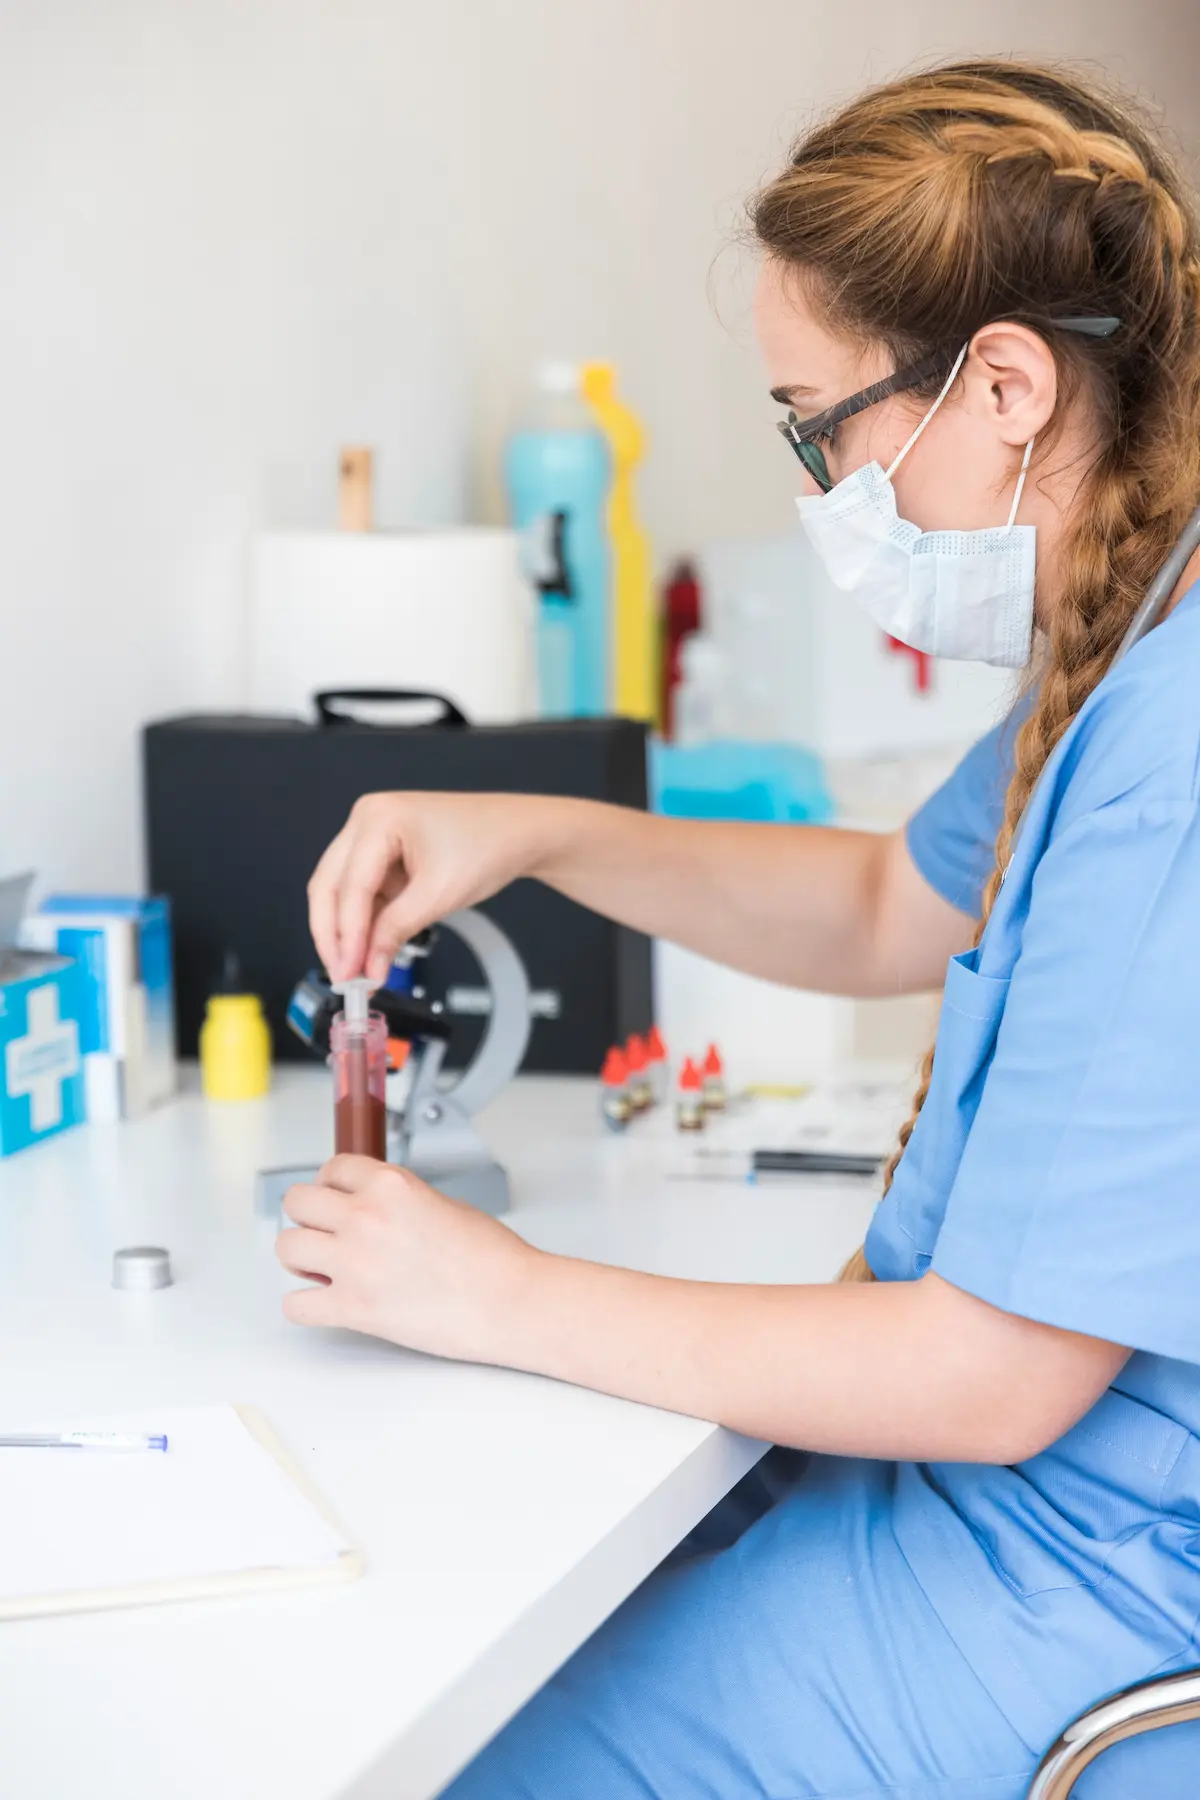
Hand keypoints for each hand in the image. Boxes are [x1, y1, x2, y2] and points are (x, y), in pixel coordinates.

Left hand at [275, 1155, 538, 1361]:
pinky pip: (295, 1305)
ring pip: (286, 1247)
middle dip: (310, 1216)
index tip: (336, 1197)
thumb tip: (373, 1209)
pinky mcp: (354, 1308)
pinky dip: (305, 1306)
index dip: (332, 1184)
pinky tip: (325, 1303)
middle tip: (325, 1231)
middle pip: (297, 1201)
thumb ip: (398, 1200)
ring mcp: (355, 1263)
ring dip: (302, 1256)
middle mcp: (366, 1217)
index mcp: (390, 1185)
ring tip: (322, 1266)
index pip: (333, 1168)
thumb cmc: (492, 1258)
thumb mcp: (443, 1203)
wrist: (511, 1302)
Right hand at [308, 790, 560, 982]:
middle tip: (343, 975)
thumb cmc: (489, 846)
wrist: (519, 833)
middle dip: (334, 935)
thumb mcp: (439, 895)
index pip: (350, 886)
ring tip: (357, 970)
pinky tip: (370, 949)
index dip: (347, 935)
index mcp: (378, 818)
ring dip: (348, 931)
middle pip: (330, 885)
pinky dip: (365, 921)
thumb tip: (368, 966)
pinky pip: (362, 891)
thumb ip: (396, 931)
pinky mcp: (382, 852)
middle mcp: (367, 819)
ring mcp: (373, 834)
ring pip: (341, 891)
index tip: (348, 973)